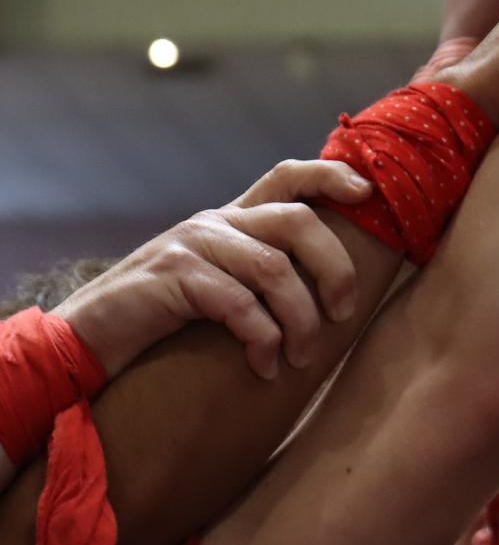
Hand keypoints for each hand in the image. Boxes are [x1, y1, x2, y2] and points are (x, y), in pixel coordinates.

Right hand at [54, 160, 372, 378]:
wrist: (85, 339)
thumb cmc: (163, 321)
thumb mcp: (218, 285)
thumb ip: (259, 273)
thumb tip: (333, 291)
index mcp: (231, 219)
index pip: (287, 176)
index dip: (331, 177)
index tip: (368, 192)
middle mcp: (215, 223)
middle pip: (299, 221)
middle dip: (336, 269)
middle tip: (344, 314)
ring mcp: (192, 245)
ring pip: (275, 269)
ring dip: (300, 320)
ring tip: (301, 358)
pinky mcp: (173, 276)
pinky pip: (240, 304)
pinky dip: (263, 339)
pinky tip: (264, 367)